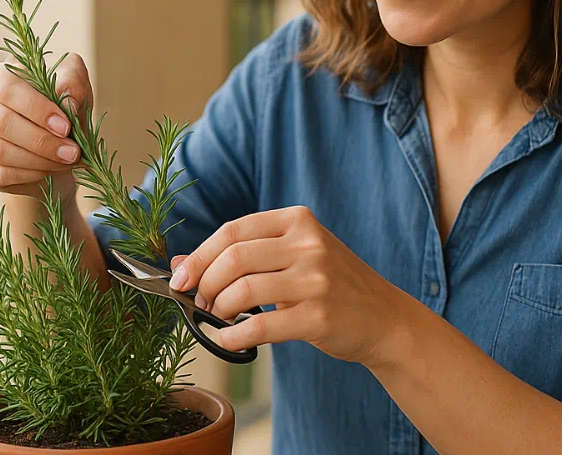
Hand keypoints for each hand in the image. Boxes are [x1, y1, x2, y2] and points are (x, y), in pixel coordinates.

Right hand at [0, 53, 93, 201]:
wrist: (60, 143)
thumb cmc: (66, 106)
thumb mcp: (77, 86)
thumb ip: (74, 84)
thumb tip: (67, 103)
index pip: (6, 87)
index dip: (35, 108)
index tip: (65, 126)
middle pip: (0, 122)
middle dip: (41, 141)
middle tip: (72, 152)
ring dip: (38, 160)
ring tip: (66, 161)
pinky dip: (29, 175)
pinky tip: (49, 170)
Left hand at [168, 206, 412, 366]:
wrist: (383, 318)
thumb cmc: (330, 285)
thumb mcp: (291, 258)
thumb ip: (241, 256)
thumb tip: (177, 263)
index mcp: (298, 221)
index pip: (234, 231)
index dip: (200, 255)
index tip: (180, 279)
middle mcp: (309, 244)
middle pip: (234, 257)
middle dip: (206, 283)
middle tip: (201, 302)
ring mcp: (317, 279)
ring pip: (244, 290)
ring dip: (218, 310)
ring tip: (217, 318)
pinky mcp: (319, 315)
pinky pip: (260, 326)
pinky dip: (233, 336)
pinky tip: (227, 339)